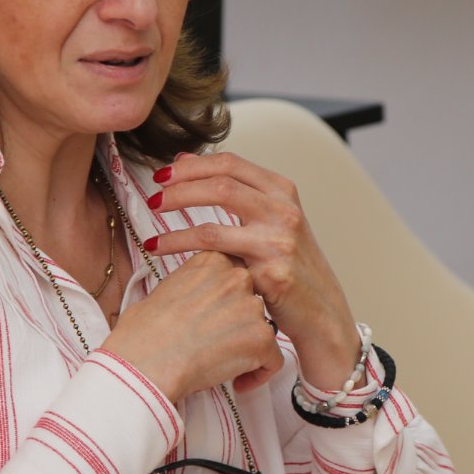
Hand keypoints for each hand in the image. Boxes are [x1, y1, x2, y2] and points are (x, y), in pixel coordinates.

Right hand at [99, 250, 284, 399]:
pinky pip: (272, 359)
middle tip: (217, 343)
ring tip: (221, 365)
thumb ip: (191, 287)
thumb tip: (194, 299)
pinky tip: (237, 382)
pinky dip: (258, 373)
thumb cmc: (143, 333)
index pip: (234, 275)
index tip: (217, 317)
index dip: (228, 300)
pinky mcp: (262, 338)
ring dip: (247, 347)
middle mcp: (237, 276)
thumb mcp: (164, 290)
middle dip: (238, 323)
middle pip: (251, 301)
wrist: (145, 361)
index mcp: (212, 260)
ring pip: (262, 329)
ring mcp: (252, 307)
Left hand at [141, 152, 362, 383]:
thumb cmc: (292, 266)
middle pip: (220, 184)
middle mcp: (283, 210)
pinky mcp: (270, 271)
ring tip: (151, 227)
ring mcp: (279, 240)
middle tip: (153, 197)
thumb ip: (236, 192)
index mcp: (282, 190)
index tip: (163, 172)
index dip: (191, 165)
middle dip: (179, 188)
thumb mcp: (273, 221)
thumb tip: (184, 161)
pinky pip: (215, 256)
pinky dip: (181, 249)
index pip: (230, 163)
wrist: (322, 311)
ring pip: (213, 221)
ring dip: (175, 223)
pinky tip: (160, 251)